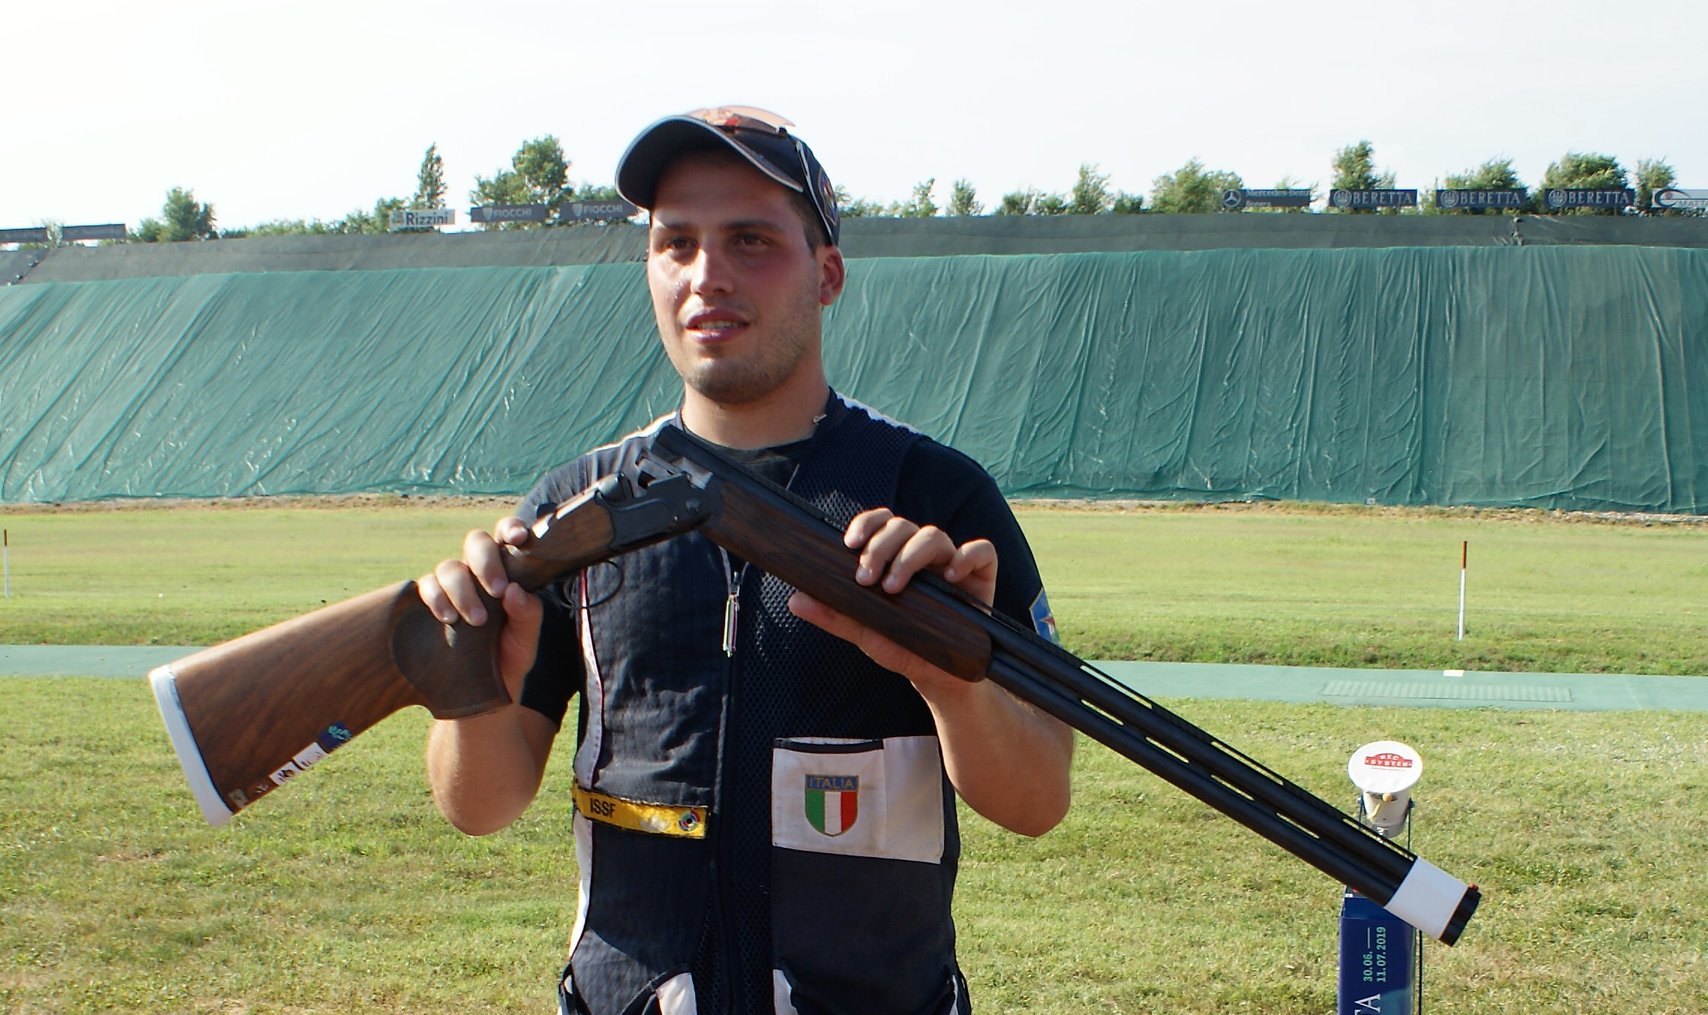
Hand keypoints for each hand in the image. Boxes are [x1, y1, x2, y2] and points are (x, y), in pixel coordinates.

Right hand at [417, 517, 543, 692]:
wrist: (483, 694)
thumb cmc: (509, 659)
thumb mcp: (526, 641)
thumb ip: (528, 615)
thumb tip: (515, 590)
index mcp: (508, 573)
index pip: (506, 537)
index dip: (511, 528)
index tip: (518, 539)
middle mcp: (479, 574)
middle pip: (476, 542)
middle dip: (486, 561)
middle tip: (498, 590)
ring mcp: (453, 587)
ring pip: (450, 566)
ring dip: (463, 589)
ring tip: (477, 619)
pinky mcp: (430, 603)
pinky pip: (425, 586)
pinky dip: (436, 598)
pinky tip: (448, 618)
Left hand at [788, 507, 995, 691]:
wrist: (942, 679)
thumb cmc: (906, 647)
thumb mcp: (868, 632)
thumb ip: (835, 615)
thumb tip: (795, 600)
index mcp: (897, 557)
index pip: (882, 523)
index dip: (867, 523)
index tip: (849, 544)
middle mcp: (924, 554)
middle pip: (904, 526)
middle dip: (882, 546)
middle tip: (866, 577)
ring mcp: (953, 562)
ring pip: (934, 535)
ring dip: (910, 555)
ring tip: (894, 586)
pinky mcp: (981, 576)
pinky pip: (982, 551)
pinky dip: (967, 556)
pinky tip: (951, 576)